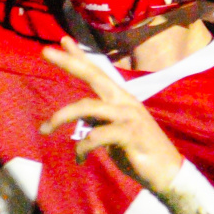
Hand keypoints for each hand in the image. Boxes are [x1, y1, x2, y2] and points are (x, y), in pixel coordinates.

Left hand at [39, 36, 183, 192]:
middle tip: (45, 51)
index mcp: (120, 99)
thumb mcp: (115, 132)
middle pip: (94, 76)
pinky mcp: (130, 134)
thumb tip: (79, 117)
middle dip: (69, 62)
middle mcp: (124, 101)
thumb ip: (99, 120)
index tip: (63, 40)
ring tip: (45, 129)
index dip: (80, 56)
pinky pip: (97, 135)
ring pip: (87, 107)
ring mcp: (128, 116)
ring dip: (61, 117)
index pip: (97, 72)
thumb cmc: (139, 152)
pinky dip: (83, 147)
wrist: (168, 174)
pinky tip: (80, 158)